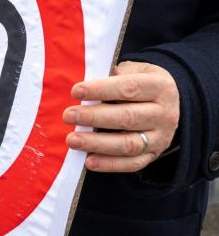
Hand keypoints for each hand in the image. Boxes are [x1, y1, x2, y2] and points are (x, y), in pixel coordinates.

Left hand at [63, 61, 179, 172]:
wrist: (166, 103)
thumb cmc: (138, 84)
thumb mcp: (133, 71)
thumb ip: (113, 76)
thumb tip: (86, 89)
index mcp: (160, 86)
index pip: (129, 88)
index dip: (101, 89)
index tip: (75, 91)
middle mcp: (164, 113)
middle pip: (127, 117)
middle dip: (94, 117)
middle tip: (68, 116)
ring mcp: (161, 137)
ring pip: (129, 144)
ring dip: (97, 143)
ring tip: (72, 140)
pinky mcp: (154, 155)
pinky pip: (132, 163)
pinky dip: (109, 164)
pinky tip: (88, 161)